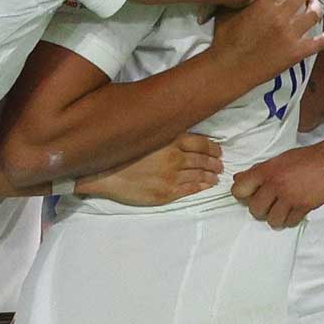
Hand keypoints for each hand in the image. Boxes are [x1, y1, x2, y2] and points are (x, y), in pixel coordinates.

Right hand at [76, 133, 224, 205]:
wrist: (103, 174)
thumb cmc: (120, 152)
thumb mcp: (145, 135)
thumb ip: (164, 133)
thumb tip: (178, 130)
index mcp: (170, 140)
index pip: (202, 142)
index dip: (213, 147)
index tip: (218, 150)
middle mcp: (175, 157)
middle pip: (203, 159)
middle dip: (214, 162)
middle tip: (220, 165)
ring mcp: (172, 176)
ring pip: (199, 175)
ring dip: (210, 175)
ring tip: (216, 176)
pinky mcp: (166, 193)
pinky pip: (190, 189)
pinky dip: (201, 187)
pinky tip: (206, 186)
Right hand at [213, 0, 323, 83]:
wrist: (228, 69)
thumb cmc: (224, 40)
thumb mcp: (227, 12)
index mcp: (263, 4)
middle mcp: (280, 16)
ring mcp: (290, 35)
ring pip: (314, 13)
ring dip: (317, 4)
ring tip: (314, 3)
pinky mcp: (296, 52)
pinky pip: (320, 41)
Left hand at [231, 136, 323, 228]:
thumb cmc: (310, 156)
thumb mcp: (281, 159)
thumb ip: (259, 171)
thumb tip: (238, 179)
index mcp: (266, 170)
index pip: (239, 189)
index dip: (243, 195)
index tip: (251, 195)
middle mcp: (274, 184)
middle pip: (254, 209)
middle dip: (261, 209)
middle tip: (271, 203)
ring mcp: (289, 196)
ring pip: (271, 220)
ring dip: (276, 217)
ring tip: (284, 209)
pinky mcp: (304, 206)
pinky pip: (289, 223)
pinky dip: (291, 220)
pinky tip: (296, 211)